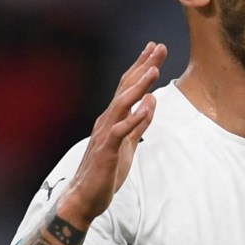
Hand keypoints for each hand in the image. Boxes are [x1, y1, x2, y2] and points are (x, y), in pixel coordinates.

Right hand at [58, 42, 166, 228]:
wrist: (85, 196)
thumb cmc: (105, 170)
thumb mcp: (129, 144)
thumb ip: (140, 123)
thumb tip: (151, 101)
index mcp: (114, 117)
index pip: (129, 87)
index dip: (142, 67)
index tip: (155, 49)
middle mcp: (108, 120)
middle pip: (126, 88)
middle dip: (143, 67)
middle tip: (159, 47)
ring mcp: (105, 134)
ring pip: (122, 104)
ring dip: (139, 87)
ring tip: (154, 70)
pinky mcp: (106, 150)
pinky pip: (121, 131)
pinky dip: (134, 118)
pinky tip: (147, 107)